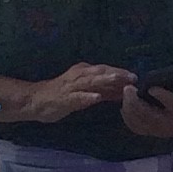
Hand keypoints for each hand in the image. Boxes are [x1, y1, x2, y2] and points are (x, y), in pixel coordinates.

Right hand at [10, 62, 133, 126]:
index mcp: (84, 73)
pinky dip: (86, 97)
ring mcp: (71, 87)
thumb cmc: (62, 97)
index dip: (120, 72)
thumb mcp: (87, 93)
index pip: (105, 70)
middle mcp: (78, 76)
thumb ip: (105, 92)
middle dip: (117, 74)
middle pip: (100, 72)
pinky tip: (96, 98)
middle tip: (133, 77)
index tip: (136, 76)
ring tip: (118, 80)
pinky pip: (76, 97)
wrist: (36, 101)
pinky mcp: (64, 98)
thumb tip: (124, 92)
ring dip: (104, 80)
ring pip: (90, 81)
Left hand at [122, 68, 172, 140]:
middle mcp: (171, 124)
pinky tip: (124, 105)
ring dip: (129, 109)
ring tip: (125, 92)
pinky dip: (128, 117)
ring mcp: (161, 130)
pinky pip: (136, 128)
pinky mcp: (153, 132)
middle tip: (128, 88)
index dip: (162, 96)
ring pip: (140, 123)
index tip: (152, 88)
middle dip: (136, 103)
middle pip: (150, 116)